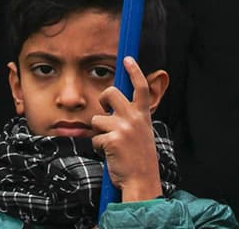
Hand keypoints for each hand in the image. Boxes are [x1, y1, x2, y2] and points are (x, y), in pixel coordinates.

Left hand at [91, 58, 162, 201]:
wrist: (142, 182)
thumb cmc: (140, 159)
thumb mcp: (143, 133)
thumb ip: (134, 118)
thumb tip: (116, 106)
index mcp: (143, 116)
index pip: (141, 87)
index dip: (135, 71)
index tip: (128, 58)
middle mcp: (134, 118)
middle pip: (110, 93)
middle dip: (102, 99)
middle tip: (104, 109)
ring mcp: (123, 128)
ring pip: (97, 119)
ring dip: (99, 132)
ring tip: (111, 144)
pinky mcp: (111, 140)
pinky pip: (95, 138)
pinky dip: (98, 147)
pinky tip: (109, 155)